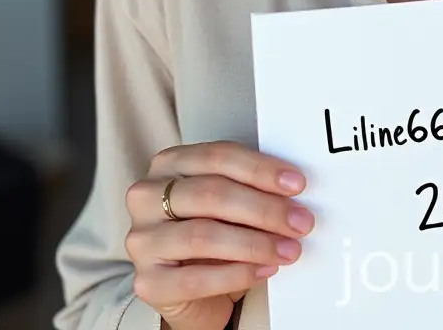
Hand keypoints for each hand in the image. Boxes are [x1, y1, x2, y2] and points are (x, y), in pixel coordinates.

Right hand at [125, 141, 313, 329]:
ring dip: (255, 243)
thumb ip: (249, 186)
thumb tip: (293, 190)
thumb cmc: (213, 230)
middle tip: (300, 221)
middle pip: (212, 194)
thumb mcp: (228, 200)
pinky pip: (195, 278)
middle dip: (264, 209)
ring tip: (288, 249)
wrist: (189, 286)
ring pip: (203, 235)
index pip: (219, 156)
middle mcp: (147, 196)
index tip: (296, 184)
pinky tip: (263, 271)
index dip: (261, 169)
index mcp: (169, 163)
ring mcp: (142, 239)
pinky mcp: (146, 281)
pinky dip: (237, 274)